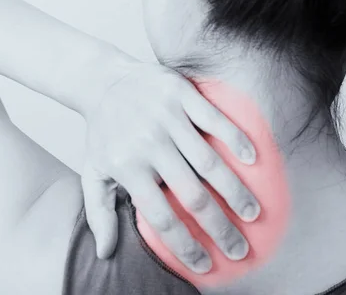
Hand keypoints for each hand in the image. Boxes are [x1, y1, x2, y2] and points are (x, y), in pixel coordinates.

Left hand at [81, 61, 259, 273]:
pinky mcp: (181, 94)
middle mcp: (148, 144)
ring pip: (209, 162)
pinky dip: (236, 140)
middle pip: (193, 195)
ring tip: (253, 213)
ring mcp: (166, 118)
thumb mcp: (92, 173)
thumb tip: (104, 254)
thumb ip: (98, 214)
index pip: (161, 217)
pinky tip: (253, 159)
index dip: (186, 246)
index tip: (206, 265)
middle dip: (220, 227)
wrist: (102, 81)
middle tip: (239, 248)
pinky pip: (215, 120)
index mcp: (127, 168)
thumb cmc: (102, 133)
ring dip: (235, 191)